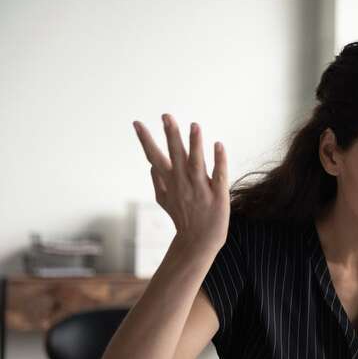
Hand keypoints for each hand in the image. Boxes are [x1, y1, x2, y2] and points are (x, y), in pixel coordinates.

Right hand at [133, 114, 229, 251]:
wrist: (198, 242)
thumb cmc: (183, 219)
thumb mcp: (164, 201)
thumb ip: (157, 182)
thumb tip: (150, 165)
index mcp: (170, 183)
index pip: (155, 158)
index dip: (145, 141)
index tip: (137, 123)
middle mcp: (183, 184)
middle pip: (176, 156)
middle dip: (171, 136)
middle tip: (166, 116)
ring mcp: (201, 189)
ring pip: (197, 163)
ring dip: (195, 144)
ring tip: (194, 125)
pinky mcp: (218, 195)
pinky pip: (219, 175)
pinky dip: (219, 160)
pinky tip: (219, 145)